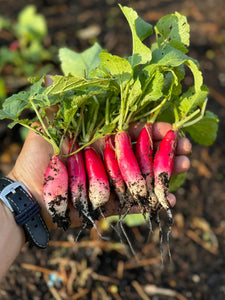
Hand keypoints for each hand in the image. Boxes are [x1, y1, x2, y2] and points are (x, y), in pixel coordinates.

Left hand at [7, 122, 190, 229]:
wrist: (30, 196)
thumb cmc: (37, 162)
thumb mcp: (45, 131)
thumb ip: (54, 107)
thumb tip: (50, 76)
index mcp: (101, 140)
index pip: (133, 132)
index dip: (154, 129)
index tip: (173, 129)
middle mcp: (111, 159)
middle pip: (146, 152)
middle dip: (168, 149)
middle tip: (187, 149)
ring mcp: (114, 181)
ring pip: (145, 175)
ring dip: (167, 172)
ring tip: (185, 167)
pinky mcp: (112, 202)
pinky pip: (135, 202)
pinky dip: (152, 201)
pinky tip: (171, 200)